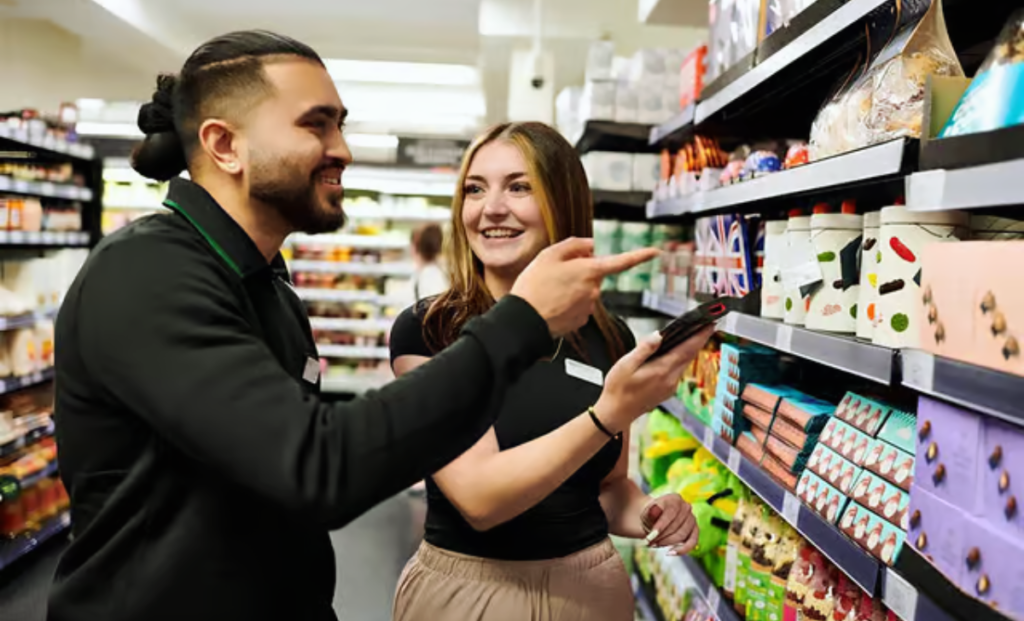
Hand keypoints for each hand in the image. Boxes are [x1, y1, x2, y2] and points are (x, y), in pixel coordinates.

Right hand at [511, 238, 658, 336]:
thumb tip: (590, 246)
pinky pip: (578, 306)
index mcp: (589, 270)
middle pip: (593, 274)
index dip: (640, 255)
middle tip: (554, 273)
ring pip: (584, 290)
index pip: (621, 261)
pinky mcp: (580, 321)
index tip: (655, 252)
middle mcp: (593, 290)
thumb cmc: (534, 286)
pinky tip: (551, 303)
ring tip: (548, 290)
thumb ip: (574, 245)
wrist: (523, 319)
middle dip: (580, 271)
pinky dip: (567, 303)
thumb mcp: (549, 254)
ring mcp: (588, 307)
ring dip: (571, 288)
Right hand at [594, 325, 713, 433]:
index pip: (686, 349)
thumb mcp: (626, 364)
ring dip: (690, 349)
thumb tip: (659, 335)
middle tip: (706, 325)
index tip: (710, 324)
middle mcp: (670, 380)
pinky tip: (675, 353)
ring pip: (684, 363)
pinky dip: (681, 359)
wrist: (616, 413)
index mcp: (661, 370)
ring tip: (692, 335)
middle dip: (699, 340)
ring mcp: (670, 387)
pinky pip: (678, 371)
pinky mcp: (667, 391)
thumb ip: (644, 349)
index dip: (700, 336)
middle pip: (689, 355)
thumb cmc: (618, 389)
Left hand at [641, 494, 697, 555]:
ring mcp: (692, 519)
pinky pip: (692, 542)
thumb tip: (656, 509)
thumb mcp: (646, 512)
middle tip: (648, 542)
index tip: (649, 537)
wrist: (652, 519)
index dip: (660, 526)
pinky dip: (682, 550)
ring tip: (653, 545)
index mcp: (675, 498)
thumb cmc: (649, 515)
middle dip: (661, 536)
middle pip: (676, 526)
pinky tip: (670, 553)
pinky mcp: (694, 530)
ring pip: (682, 535)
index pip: (671, 513)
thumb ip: (651, 511)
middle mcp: (686, 506)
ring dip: (666, 543)